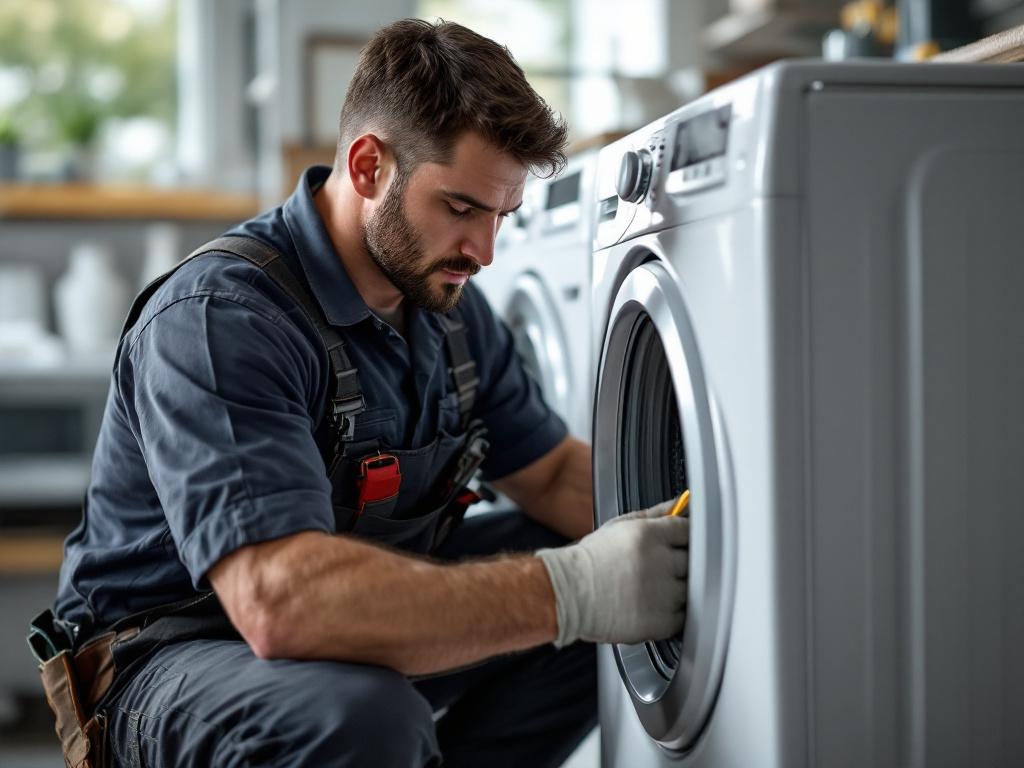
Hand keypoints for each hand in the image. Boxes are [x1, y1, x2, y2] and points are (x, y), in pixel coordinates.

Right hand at [535, 499, 688, 646]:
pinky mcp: (662, 621)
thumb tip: (679, 503)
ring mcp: (663, 593)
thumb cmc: (592, 560)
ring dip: (678, 589)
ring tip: (652, 588)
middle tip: (661, 568)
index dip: (683, 538)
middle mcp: (660, 562)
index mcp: (650, 535)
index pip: (688, 530)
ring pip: (691, 589)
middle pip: (693, 560)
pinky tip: (653, 606)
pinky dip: (673, 613)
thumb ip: (654, 513)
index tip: (676, 545)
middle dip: (681, 563)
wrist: (569, 594)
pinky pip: (683, 616)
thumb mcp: (620, 526)